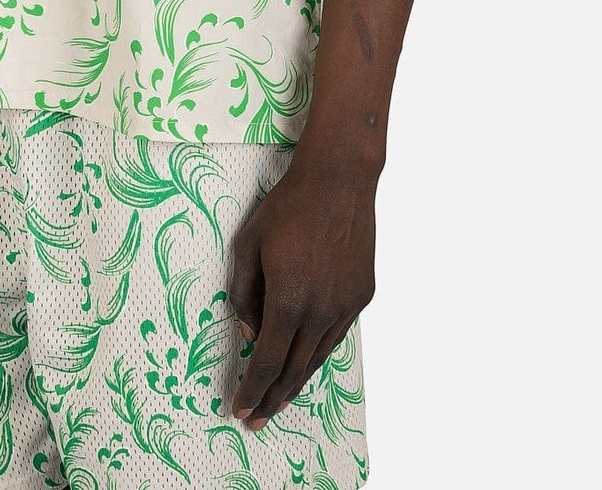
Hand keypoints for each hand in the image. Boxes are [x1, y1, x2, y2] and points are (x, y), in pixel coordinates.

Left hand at [227, 153, 376, 429]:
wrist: (338, 181)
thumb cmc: (286, 208)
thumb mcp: (248, 245)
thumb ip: (243, 295)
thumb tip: (248, 334)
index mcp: (287, 300)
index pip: (266, 363)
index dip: (252, 391)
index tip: (240, 411)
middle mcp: (319, 312)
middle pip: (292, 371)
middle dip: (271, 400)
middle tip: (256, 420)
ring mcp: (345, 307)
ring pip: (317, 359)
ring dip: (295, 384)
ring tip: (278, 402)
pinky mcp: (361, 297)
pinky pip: (335, 337)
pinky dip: (317, 355)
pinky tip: (305, 363)